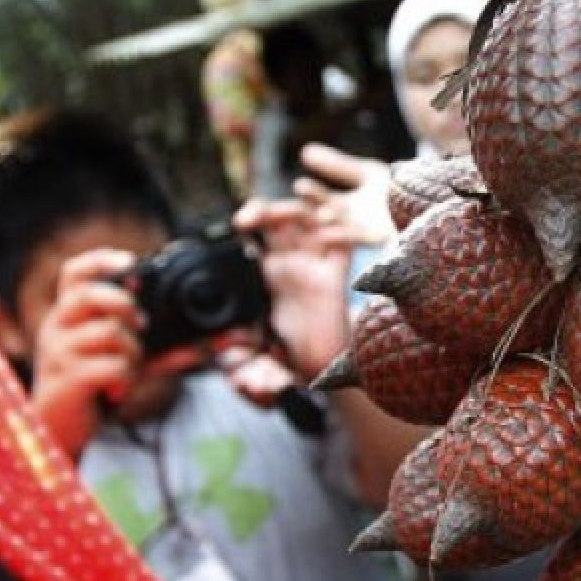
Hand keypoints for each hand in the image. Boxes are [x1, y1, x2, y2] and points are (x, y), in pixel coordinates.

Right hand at [29, 250, 204, 456]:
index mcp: (72, 314)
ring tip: (129, 369)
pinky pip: (111, 367)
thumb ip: (178, 346)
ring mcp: (58, 352)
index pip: (74, 272)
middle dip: (124, 305)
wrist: (61, 429)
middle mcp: (58, 326)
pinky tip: (119, 390)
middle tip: (143, 325)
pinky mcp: (66, 379)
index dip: (101, 261)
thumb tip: (237, 337)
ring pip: (109, 333)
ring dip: (132, 353)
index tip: (131, 262)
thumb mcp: (139, 359)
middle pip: (88, 294)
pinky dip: (126, 378)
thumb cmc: (101, 385)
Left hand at [232, 198, 351, 382]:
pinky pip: (344, 245)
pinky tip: (329, 235)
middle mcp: (290, 265)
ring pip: (312, 221)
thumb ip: (244, 361)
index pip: (257, 232)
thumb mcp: (257, 355)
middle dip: (269, 209)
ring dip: (301, 210)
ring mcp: (315, 268)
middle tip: (254, 220)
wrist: (322, 371)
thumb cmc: (290, 358)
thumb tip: (235, 371)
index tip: (239, 225)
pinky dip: (341, 232)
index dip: (250, 218)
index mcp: (266, 274)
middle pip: (282, 218)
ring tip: (288, 216)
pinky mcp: (338, 278)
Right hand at [293, 142, 397, 246]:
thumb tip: (305, 150)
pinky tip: (363, 236)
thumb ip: (338, 166)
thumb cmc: (399, 189)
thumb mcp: (367, 174)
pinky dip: (369, 240)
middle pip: (336, 219)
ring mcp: (374, 235)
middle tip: (313, 211)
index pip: (325, 200)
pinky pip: (380, 244)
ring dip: (339, 232)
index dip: (314, 195)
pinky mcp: (393, 242)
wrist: (433, 202)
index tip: (300, 186)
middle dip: (325, 215)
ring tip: (327, 226)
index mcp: (349, 208)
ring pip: (352, 235)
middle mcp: (357, 224)